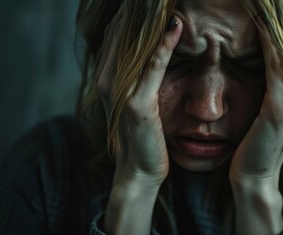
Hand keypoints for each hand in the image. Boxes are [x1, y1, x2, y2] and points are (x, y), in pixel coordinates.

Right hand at [99, 16, 183, 185]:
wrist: (138, 169)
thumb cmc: (141, 134)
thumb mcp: (133, 100)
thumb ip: (134, 75)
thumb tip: (148, 50)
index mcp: (106, 76)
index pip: (116, 33)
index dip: (131, 13)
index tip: (149, 0)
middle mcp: (108, 79)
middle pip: (123, 32)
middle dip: (141, 11)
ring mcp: (120, 91)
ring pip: (137, 44)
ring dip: (153, 19)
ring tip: (167, 0)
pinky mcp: (138, 104)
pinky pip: (153, 66)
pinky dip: (165, 44)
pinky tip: (176, 26)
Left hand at [229, 17, 282, 191]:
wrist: (254, 176)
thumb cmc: (255, 143)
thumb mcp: (267, 112)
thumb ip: (273, 89)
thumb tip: (264, 66)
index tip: (269, 6)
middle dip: (282, 20)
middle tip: (268, 0)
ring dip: (276, 24)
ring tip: (264, 3)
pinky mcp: (280, 107)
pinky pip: (275, 65)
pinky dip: (269, 42)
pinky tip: (260, 23)